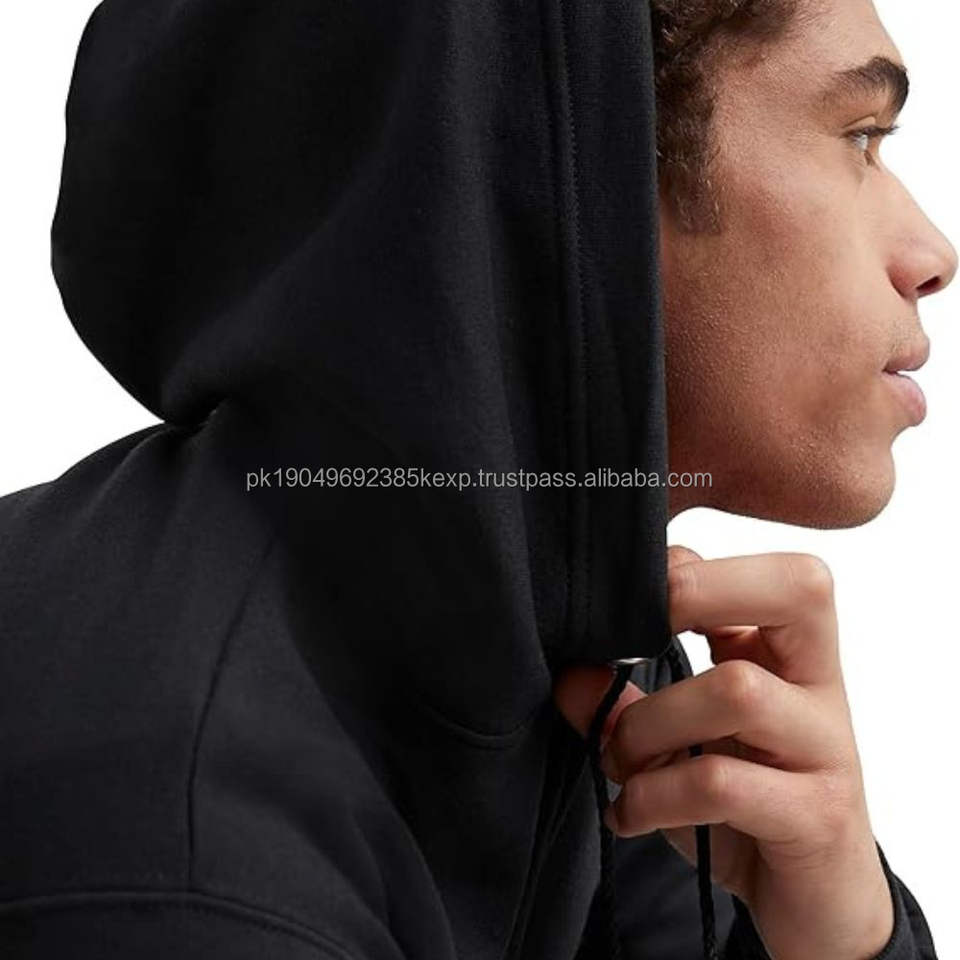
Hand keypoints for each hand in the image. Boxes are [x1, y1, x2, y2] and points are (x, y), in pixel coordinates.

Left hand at [553, 546, 894, 959]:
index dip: (686, 570)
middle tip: (632, 643)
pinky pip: (720, 783)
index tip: (623, 612)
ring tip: (618, 758)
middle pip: (797, 588)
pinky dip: (654, 795)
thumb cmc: (744, 801)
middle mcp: (820, 685)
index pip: (765, 568)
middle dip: (696, 594)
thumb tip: (567, 674)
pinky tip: (628, 814)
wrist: (815, 898)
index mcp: (791, 651)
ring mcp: (826, 747)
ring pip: (737, 690)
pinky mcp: (816, 815)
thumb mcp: (676, 742)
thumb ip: (622, 704)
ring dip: (648, 725)